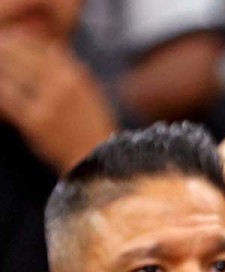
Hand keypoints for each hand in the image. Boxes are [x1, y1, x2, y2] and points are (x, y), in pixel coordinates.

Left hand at [0, 34, 116, 172]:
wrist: (98, 161)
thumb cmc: (93, 128)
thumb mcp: (91, 93)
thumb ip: (72, 69)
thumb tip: (51, 46)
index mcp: (76, 76)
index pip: (39, 48)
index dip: (20, 41)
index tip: (9, 40)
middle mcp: (62, 86)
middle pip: (22, 58)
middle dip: (4, 51)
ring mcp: (48, 104)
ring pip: (11, 76)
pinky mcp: (34, 122)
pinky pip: (7, 100)